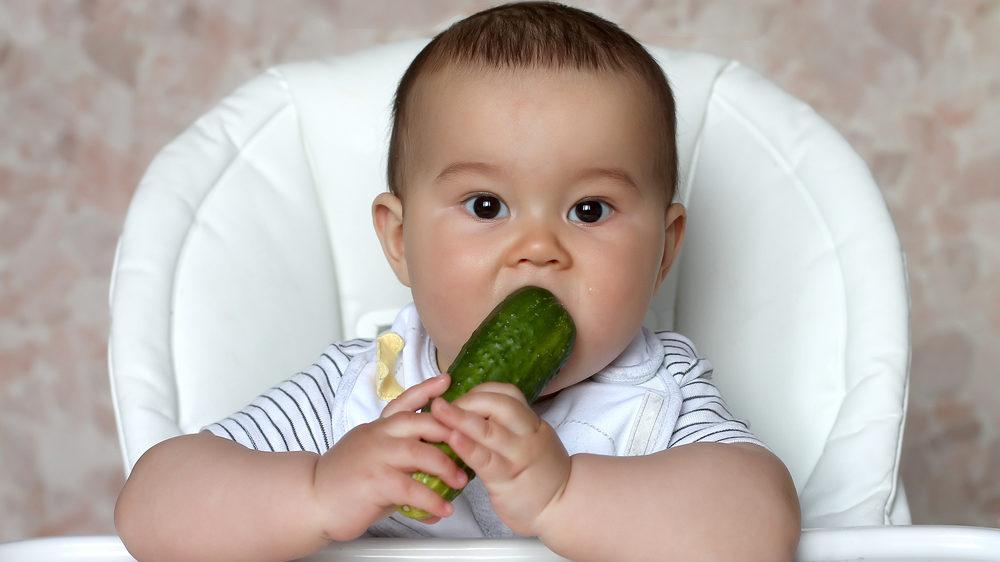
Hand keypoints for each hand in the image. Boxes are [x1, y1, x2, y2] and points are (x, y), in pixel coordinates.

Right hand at [311, 374, 468, 540]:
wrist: (311, 499)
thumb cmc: (344, 482)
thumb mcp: (372, 459)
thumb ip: (402, 462)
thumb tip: (435, 480)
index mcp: (378, 427)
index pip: (404, 401)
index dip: (427, 389)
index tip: (447, 381)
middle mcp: (378, 435)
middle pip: (421, 422)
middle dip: (451, 431)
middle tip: (470, 444)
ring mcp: (376, 456)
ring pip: (420, 452)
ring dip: (446, 467)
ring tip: (461, 481)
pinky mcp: (374, 481)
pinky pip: (411, 487)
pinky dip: (432, 499)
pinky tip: (442, 509)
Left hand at [430, 382, 570, 536]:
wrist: (563, 507)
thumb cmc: (542, 475)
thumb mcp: (533, 442)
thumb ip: (511, 428)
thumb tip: (476, 413)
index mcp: (533, 423)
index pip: (509, 394)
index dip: (482, 391)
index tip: (462, 396)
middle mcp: (528, 435)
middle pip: (500, 404)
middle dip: (469, 399)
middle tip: (443, 405)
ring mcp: (518, 456)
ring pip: (490, 429)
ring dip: (460, 417)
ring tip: (437, 411)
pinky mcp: (507, 479)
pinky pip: (485, 459)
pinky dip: (467, 447)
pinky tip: (452, 439)